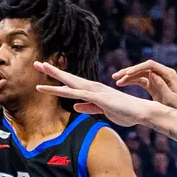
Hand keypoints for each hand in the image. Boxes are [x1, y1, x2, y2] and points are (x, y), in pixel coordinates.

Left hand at [33, 62, 152, 126]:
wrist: (140, 112)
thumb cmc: (124, 111)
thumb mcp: (101, 111)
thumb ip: (88, 107)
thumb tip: (75, 106)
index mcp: (92, 91)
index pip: (71, 84)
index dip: (57, 78)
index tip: (44, 72)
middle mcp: (92, 88)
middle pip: (68, 79)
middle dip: (52, 71)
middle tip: (37, 63)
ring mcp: (96, 92)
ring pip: (71, 84)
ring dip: (56, 77)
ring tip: (42, 69)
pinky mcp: (100, 99)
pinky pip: (82, 94)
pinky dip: (70, 92)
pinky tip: (59, 89)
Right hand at [112, 60, 176, 113]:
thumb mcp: (169, 98)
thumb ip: (161, 85)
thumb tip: (151, 74)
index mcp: (168, 74)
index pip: (150, 66)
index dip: (138, 67)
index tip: (127, 73)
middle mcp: (162, 73)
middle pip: (143, 68)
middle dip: (129, 71)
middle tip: (116, 76)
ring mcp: (156, 78)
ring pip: (139, 74)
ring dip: (127, 76)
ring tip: (116, 80)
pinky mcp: (152, 84)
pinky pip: (140, 80)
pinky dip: (131, 81)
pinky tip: (121, 84)